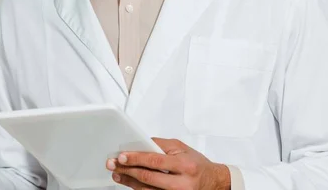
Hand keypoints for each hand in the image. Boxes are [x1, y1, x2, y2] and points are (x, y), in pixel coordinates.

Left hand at [106, 138, 230, 189]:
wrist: (214, 183)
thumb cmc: (197, 164)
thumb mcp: (182, 148)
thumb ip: (161, 144)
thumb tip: (140, 142)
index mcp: (185, 166)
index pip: (155, 161)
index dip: (135, 158)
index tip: (121, 156)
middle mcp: (182, 184)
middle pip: (148, 177)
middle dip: (127, 170)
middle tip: (113, 165)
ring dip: (129, 183)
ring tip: (117, 175)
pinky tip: (130, 185)